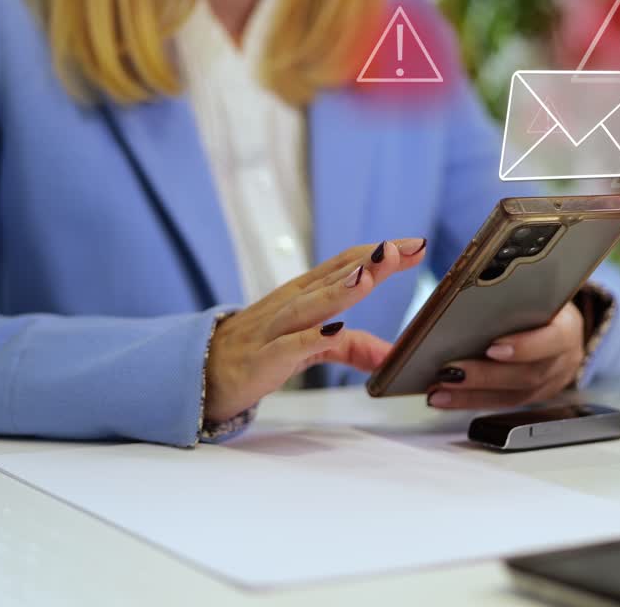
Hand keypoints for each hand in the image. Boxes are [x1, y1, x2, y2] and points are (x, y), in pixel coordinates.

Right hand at [204, 238, 426, 420]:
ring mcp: (274, 330)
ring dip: (340, 290)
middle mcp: (290, 304)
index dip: (380, 254)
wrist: (202, 374)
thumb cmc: (260, 351)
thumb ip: (353, 348)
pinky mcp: (262, 360)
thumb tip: (392, 356)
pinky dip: (310, 339)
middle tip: (400, 248)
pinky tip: (333, 330)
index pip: (346, 264)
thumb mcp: (312, 347)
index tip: (417, 244)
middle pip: (333, 277)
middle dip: (368, 262)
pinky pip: (288, 348)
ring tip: (369, 276)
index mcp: (304, 294)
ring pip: (309, 305)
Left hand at [426, 301, 585, 409]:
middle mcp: (563, 360)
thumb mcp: (534, 289)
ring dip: (470, 395)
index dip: (525, 347)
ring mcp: (550, 383)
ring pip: (512, 396)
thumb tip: (466, 293)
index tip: (492, 348)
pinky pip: (500, 403)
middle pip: (527, 375)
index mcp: (568, 327)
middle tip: (449, 373)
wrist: (559, 323)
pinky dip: (469, 401)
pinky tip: (443, 398)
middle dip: (485, 376)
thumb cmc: (539, 300)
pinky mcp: (531, 397)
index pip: (553, 340)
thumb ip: (510, 293)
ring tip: (438, 391)